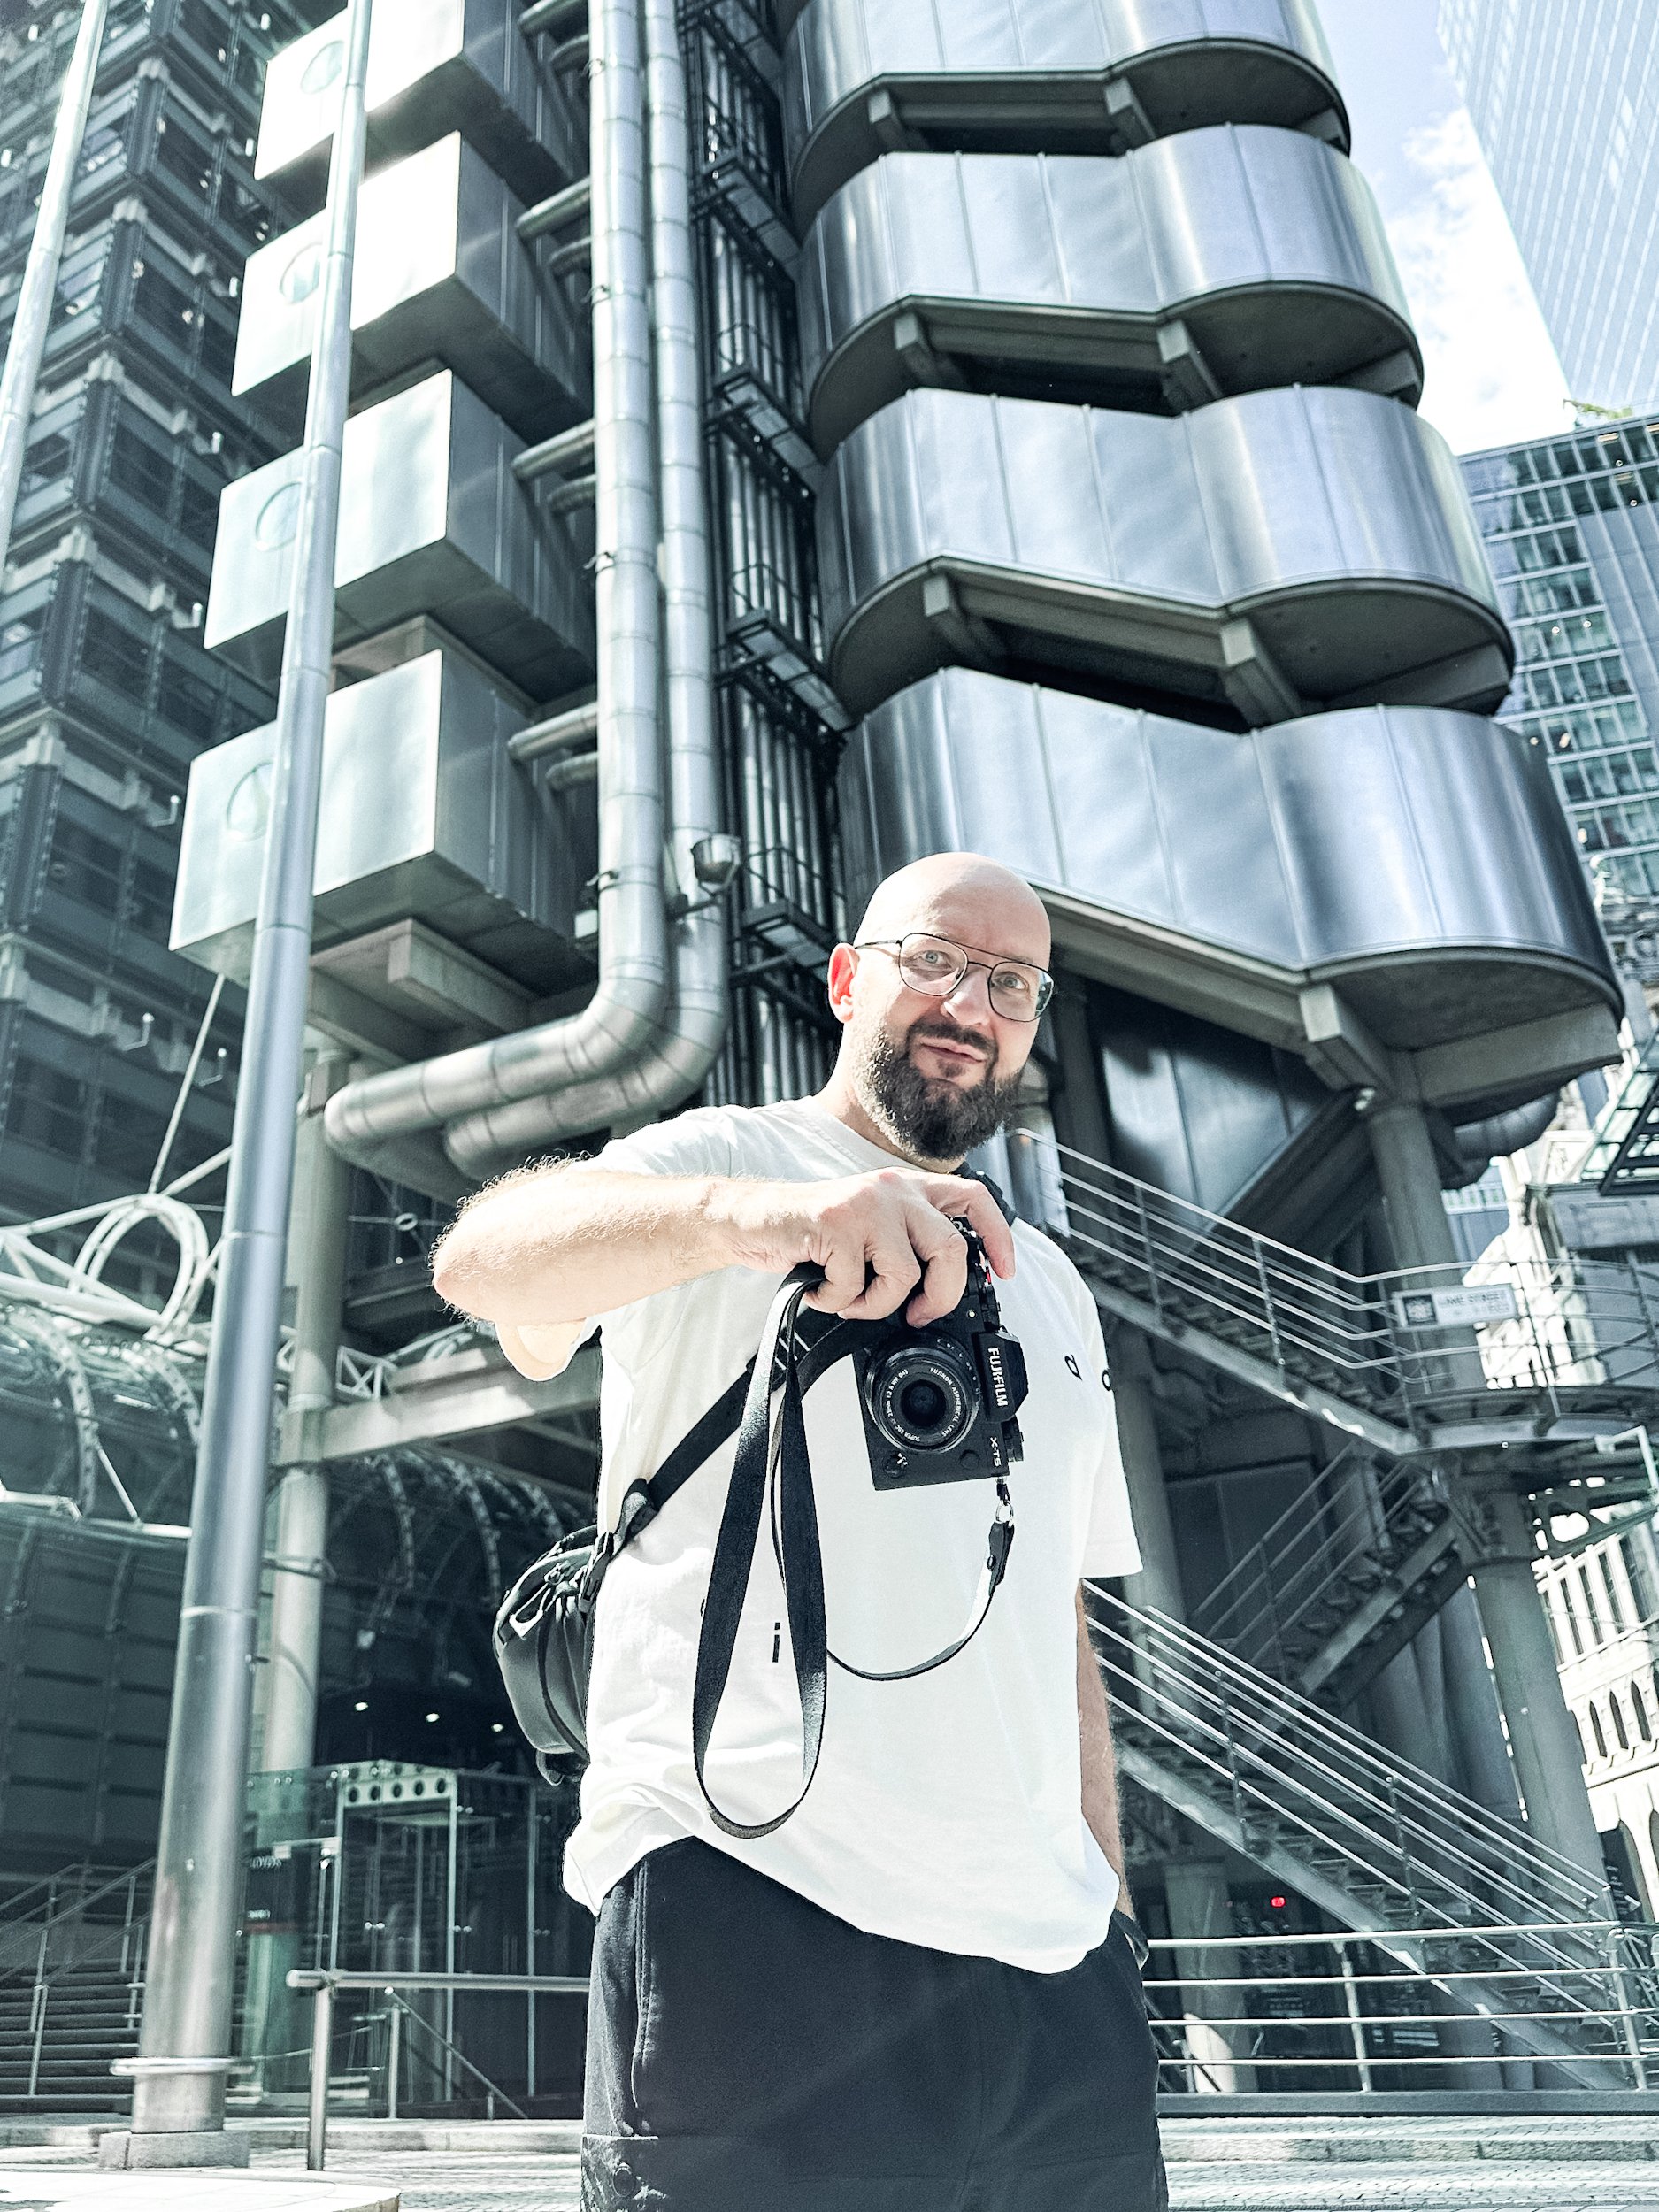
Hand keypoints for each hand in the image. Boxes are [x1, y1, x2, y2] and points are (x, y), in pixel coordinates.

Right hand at [719, 1168, 1015, 1325]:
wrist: (751, 1219)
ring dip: (876, 1305)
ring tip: (849, 1300)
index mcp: (908, 1188)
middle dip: (939, 1297)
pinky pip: (856, 1284)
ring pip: (905, 1274)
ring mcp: (865, 1203)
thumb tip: (943, 1289)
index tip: (1005, 1271)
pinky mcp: (835, 1222)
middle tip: (917, 1314)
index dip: (998, 1236)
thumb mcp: (869, 1227)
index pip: (974, 1199)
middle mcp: (893, 1188)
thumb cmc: (811, 1232)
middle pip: (950, 1249)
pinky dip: (837, 1302)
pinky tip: (820, 1289)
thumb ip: (906, 1242)